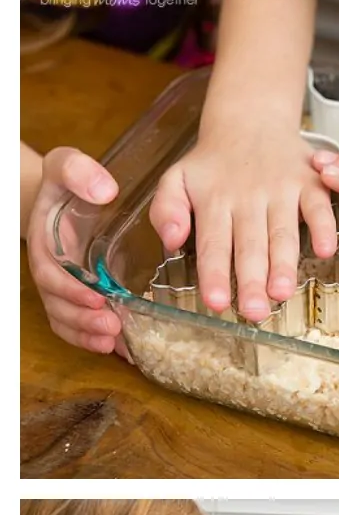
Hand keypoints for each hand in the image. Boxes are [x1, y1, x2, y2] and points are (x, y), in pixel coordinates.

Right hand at [25, 147, 122, 352]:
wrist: (65, 197)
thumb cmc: (66, 183)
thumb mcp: (66, 165)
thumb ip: (78, 171)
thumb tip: (106, 190)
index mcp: (44, 245)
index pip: (49, 275)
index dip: (69, 290)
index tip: (95, 297)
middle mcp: (50, 273)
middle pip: (59, 306)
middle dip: (84, 320)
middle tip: (112, 325)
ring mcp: (61, 290)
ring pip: (68, 322)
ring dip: (89, 336)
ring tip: (116, 341)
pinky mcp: (76, 301)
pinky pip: (78, 328)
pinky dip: (95, 341)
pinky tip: (120, 349)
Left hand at [150, 123, 337, 322]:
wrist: (251, 118)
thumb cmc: (213, 164)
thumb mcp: (177, 178)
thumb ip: (166, 209)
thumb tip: (172, 240)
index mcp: (215, 200)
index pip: (213, 243)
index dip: (215, 274)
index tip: (216, 302)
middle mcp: (248, 196)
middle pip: (249, 244)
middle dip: (251, 279)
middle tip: (253, 311)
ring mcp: (281, 189)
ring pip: (282, 231)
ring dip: (284, 262)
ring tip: (282, 292)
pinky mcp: (309, 183)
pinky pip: (319, 205)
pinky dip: (324, 226)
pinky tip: (325, 249)